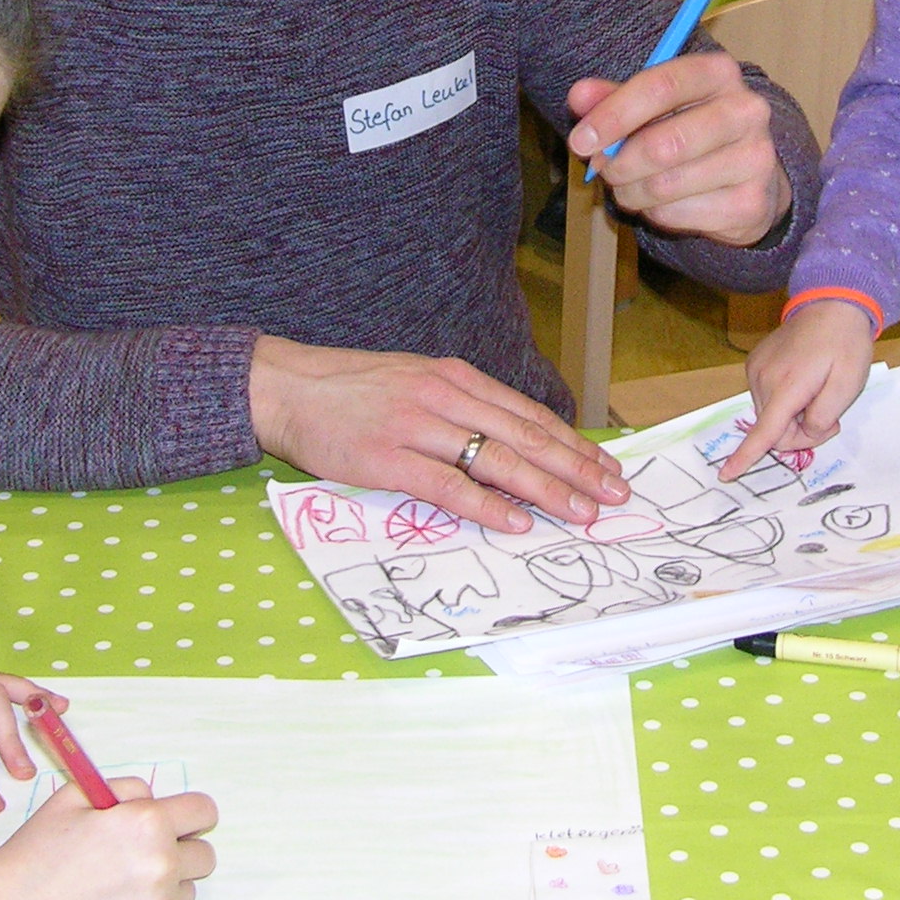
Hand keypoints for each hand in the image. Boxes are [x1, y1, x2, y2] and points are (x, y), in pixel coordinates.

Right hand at [0, 777, 220, 899]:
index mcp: (149, 824)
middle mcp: (162, 868)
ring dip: (165, 884)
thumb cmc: (36, 850)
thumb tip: (153, 799)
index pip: (205, 811)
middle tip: (140, 852)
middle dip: (180, 848)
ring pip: (185, 890)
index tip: (173, 820)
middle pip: (205, 856)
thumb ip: (125, 789)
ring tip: (118, 882)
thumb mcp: (75, 798)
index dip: (188, 813)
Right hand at [250, 337, 629, 531]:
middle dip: (576, 469)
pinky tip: (518, 522)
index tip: (608, 467)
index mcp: (455, 377)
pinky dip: (487, 506)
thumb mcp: (415, 381)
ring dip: (546, 490)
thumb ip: (461, 407)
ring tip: (581, 513)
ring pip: (497, 460)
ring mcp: (416, 426)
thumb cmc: (351, 389)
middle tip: (613, 496)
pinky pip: (448, 486)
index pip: (528, 414)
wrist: (286, 386)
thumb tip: (513, 441)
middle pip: (524, 436)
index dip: (573, 443)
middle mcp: (444, 396)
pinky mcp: (387, 458)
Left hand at [566, 49, 796, 248]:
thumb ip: (613, 98)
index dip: (614, 115)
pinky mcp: (751, 203)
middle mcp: (747, 110)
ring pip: (665, 185)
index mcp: (719, 73)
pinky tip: (663, 202)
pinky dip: (655, 213)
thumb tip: (579, 96)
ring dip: (632, 191)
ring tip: (631, 186)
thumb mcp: (653, 106)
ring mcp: (755, 159)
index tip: (581, 140)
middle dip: (620, 164)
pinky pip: (677, 214)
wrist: (750, 178)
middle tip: (604, 170)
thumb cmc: (689, 129)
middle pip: (664, 143)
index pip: (661, 86)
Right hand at [732, 298, 879, 471]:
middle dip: (800, 432)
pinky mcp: (755, 363)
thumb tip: (804, 432)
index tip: (726, 475)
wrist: (831, 304)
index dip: (746, 457)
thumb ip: (823, 417)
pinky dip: (785, 401)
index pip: (764, 431)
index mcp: (787, 386)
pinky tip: (803, 381)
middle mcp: (763, 378)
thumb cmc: (845, 346)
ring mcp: (756, 369)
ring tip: (817, 392)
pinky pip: (767, 398)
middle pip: (773, 430)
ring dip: (793, 416)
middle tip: (830, 418)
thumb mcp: (848, 386)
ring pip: (770, 416)